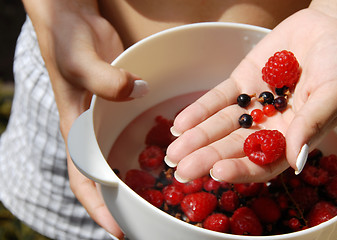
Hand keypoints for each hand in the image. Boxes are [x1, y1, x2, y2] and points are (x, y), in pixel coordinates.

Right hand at [23, 0, 145, 237]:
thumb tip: (137, 92)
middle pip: (106, 177)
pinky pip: (135, 132)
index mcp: (76, 132)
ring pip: (123, 158)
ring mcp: (109, 120)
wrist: (72, 21)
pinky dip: (148, 147)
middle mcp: (94, 132)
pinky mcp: (123, 105)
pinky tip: (170, 155)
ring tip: (164, 197)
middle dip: (123, 202)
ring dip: (138, 178)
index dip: (98, 207)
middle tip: (149, 221)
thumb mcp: (80, 62)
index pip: (84, 179)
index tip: (118, 230)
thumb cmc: (66, 43)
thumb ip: (105, 80)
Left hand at [165, 6, 336, 183]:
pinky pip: (217, 99)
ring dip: (196, 138)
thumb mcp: (334, 92)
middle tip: (182, 171)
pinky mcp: (241, 83)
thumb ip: (312, 125)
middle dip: (207, 158)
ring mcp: (252, 105)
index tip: (218, 173)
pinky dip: (199, 110)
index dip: (241, 169)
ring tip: (173, 152)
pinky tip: (180, 124)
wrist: (330, 26)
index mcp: (293, 136)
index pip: (263, 161)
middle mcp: (269, 125)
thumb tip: (297, 162)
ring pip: (220, 125)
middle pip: (234, 147)